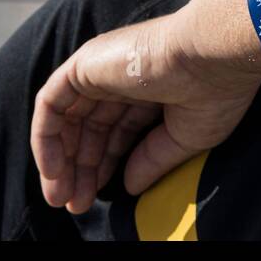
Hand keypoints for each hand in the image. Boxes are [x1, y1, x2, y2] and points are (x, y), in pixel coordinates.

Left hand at [29, 0, 260, 213]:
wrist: (212, 56)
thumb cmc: (213, 92)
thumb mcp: (184, 138)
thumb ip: (152, 160)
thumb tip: (128, 185)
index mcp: (150, 89)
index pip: (116, 131)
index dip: (106, 166)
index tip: (98, 197)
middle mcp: (121, 77)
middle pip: (89, 128)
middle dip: (80, 169)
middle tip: (74, 204)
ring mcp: (101, 69)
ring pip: (66, 118)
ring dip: (60, 159)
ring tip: (61, 197)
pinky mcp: (84, 65)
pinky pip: (50, 103)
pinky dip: (46, 137)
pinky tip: (54, 170)